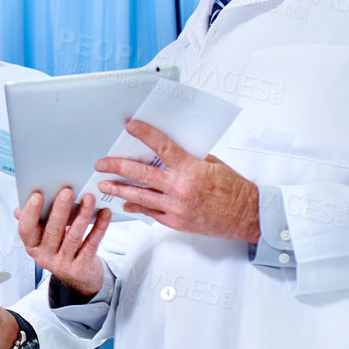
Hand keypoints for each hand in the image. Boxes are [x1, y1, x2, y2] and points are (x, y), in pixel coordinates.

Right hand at [17, 186, 109, 297]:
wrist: (78, 278)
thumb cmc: (59, 250)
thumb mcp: (43, 238)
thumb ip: (34, 222)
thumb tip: (19, 209)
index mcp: (32, 246)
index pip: (25, 229)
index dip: (30, 213)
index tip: (37, 195)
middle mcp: (44, 256)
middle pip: (52, 231)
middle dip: (60, 210)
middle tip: (67, 192)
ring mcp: (62, 264)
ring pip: (73, 236)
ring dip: (82, 215)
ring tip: (89, 198)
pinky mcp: (80, 268)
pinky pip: (91, 244)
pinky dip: (99, 227)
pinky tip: (104, 213)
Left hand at [96, 120, 260, 241]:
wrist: (247, 216)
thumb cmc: (233, 189)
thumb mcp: (213, 164)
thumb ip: (189, 157)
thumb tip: (166, 149)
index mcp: (191, 169)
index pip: (162, 147)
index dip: (145, 134)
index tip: (131, 126)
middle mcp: (180, 189)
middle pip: (140, 174)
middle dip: (117, 167)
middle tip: (102, 164)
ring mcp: (176, 208)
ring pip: (139, 196)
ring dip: (119, 189)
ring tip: (104, 185)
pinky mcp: (175, 222)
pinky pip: (150, 213)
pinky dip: (137, 207)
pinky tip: (126, 204)